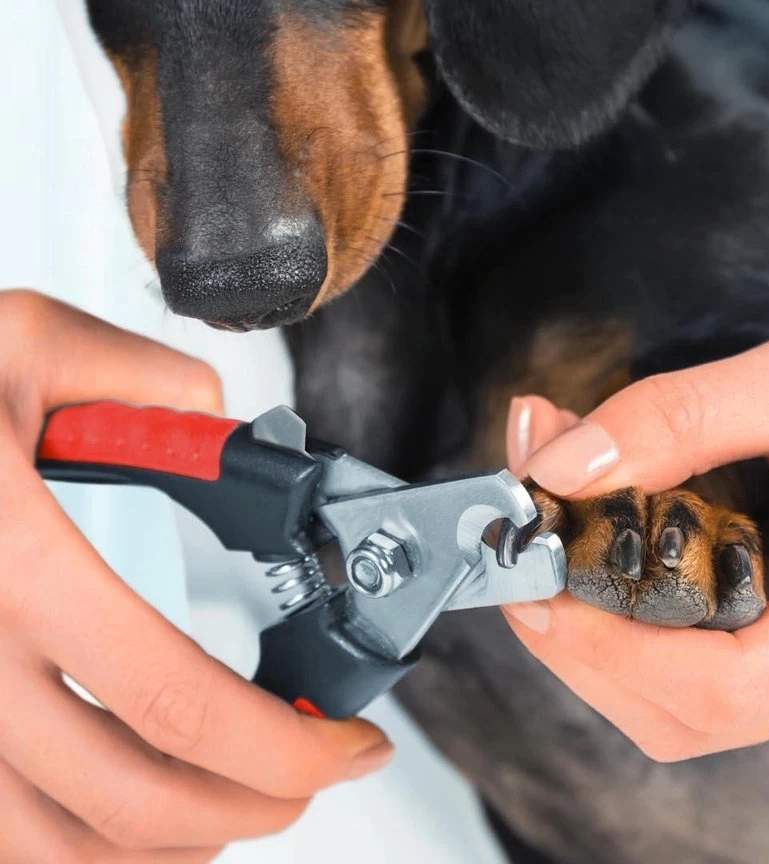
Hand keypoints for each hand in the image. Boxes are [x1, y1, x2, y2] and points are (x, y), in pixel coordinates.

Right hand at [0, 291, 393, 861]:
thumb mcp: (35, 342)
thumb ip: (153, 382)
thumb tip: (227, 434)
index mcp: (14, 562)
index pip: (173, 699)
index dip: (282, 746)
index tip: (348, 743)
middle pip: (129, 798)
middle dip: (255, 804)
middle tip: (318, 773)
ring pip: (58, 848)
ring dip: (174, 844)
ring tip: (244, 801)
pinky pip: (1, 842)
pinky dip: (84, 854)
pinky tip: (138, 818)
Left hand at [501, 270, 768, 761]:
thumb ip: (674, 423)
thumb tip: (558, 467)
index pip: (719, 690)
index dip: (604, 650)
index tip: (531, 581)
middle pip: (693, 712)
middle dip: (590, 642)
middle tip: (528, 549)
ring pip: (695, 694)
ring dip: (609, 625)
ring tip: (562, 529)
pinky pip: (715, 650)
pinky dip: (646, 606)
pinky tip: (614, 535)